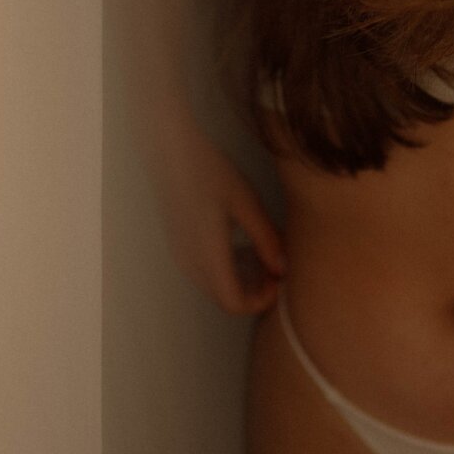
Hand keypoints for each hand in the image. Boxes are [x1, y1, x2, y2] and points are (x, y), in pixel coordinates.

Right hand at [152, 117, 286, 314]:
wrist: (170, 150)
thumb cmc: (208, 171)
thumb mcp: (245, 201)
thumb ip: (266, 238)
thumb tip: (283, 268)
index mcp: (207, 256)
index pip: (233, 303)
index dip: (260, 300)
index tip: (280, 281)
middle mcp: (190, 262)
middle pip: (224, 298)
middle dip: (254, 290)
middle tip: (277, 267)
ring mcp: (181, 254)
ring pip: (215, 285)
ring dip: (242, 279)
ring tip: (264, 253)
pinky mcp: (179, 243)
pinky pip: (205, 270)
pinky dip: (228, 267)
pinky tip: (243, 243)